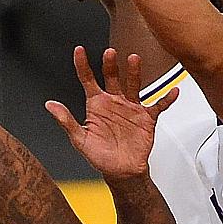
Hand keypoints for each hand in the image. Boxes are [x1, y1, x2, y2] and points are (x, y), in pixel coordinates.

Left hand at [46, 47, 177, 179]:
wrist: (122, 172)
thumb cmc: (101, 157)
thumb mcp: (79, 139)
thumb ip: (66, 121)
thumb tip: (50, 105)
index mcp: (96, 105)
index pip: (87, 80)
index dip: (82, 65)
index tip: (79, 50)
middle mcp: (114, 102)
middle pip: (112, 77)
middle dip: (111, 65)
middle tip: (110, 53)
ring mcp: (131, 108)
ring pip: (133, 85)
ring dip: (134, 73)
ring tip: (134, 59)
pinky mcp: (147, 118)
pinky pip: (158, 106)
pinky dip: (166, 99)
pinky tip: (172, 92)